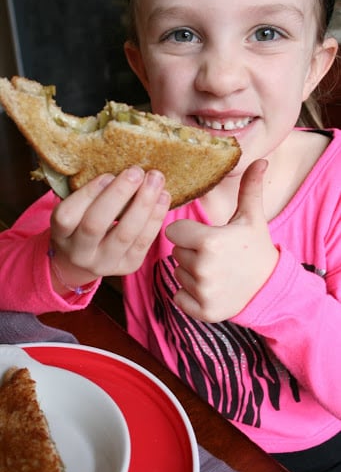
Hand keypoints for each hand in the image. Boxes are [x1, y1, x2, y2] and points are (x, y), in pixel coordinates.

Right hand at [49, 167, 170, 290]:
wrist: (85, 261)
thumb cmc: (81, 224)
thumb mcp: (74, 210)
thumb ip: (89, 194)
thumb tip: (119, 168)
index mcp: (60, 235)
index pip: (67, 216)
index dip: (88, 194)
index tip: (108, 174)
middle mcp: (79, 253)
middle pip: (96, 225)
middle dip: (118, 194)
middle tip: (136, 171)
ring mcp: (104, 263)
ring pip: (125, 233)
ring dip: (143, 203)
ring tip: (155, 180)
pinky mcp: (127, 267)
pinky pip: (144, 242)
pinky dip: (156, 217)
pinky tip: (163, 197)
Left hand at [165, 160, 278, 321]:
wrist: (270, 287)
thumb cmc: (256, 248)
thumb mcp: (252, 218)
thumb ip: (249, 189)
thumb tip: (259, 159)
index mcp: (209, 241)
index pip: (173, 231)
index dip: (187, 232)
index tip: (205, 236)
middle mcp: (203, 267)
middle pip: (175, 252)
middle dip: (190, 252)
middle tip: (213, 255)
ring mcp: (202, 292)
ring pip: (177, 273)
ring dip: (190, 272)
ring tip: (214, 270)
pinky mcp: (202, 311)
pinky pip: (178, 295)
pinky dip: (189, 294)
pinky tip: (210, 288)